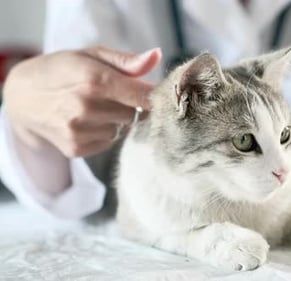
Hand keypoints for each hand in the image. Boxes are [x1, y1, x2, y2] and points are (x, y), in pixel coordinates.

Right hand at [3, 46, 161, 156]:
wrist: (23, 98)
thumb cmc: (63, 70)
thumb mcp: (91, 55)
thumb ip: (127, 60)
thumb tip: (157, 57)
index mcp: (94, 79)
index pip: (144, 96)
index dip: (153, 95)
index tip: (152, 91)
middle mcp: (86, 107)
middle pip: (136, 114)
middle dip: (131, 105)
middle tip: (112, 94)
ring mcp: (79, 130)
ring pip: (123, 129)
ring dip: (117, 119)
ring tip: (95, 107)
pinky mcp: (76, 148)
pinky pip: (109, 141)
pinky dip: (104, 132)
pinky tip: (87, 121)